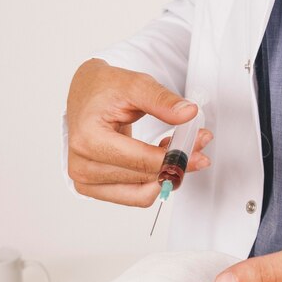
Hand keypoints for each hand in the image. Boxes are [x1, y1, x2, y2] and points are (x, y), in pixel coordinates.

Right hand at [66, 59, 212, 206]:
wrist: (85, 95)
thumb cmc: (103, 90)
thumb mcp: (135, 85)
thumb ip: (162, 101)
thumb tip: (188, 114)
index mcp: (88, 139)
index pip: (140, 161)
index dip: (175, 158)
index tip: (199, 150)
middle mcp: (82, 166)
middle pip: (145, 179)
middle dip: (176, 163)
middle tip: (195, 141)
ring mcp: (86, 181)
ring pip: (143, 194)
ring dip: (165, 174)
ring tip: (173, 147)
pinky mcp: (94, 189)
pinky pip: (135, 197)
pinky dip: (153, 181)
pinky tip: (158, 158)